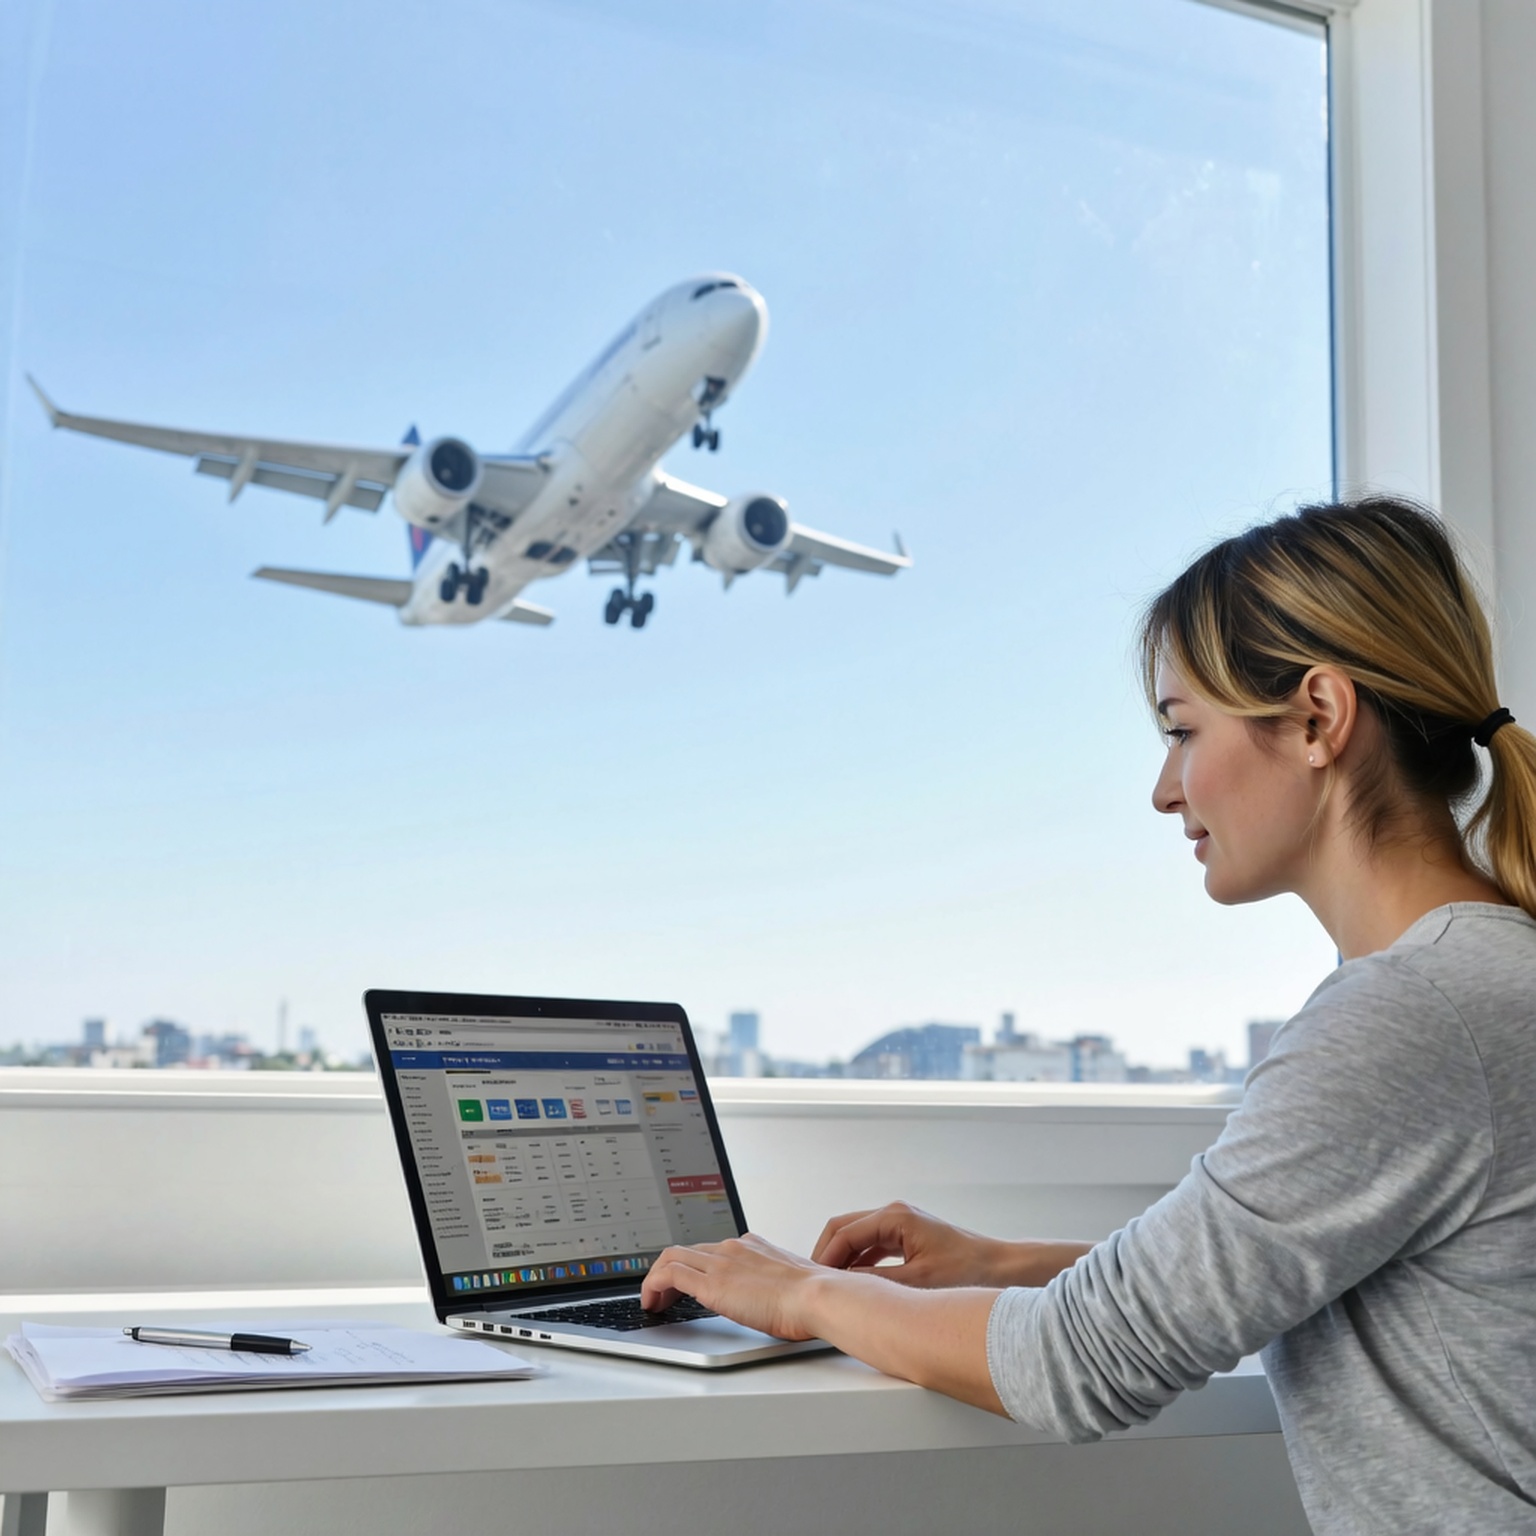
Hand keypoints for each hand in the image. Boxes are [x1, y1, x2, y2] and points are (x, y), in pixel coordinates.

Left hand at [640, 1233, 827, 1339]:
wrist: (817, 1296)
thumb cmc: (812, 1298)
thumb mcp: (789, 1285)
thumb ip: (774, 1285)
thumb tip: (773, 1302)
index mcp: (752, 1247)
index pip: (711, 1249)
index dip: (693, 1265)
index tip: (687, 1282)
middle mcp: (733, 1248)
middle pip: (687, 1250)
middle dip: (668, 1271)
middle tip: (662, 1294)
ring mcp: (721, 1263)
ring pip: (672, 1257)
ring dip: (656, 1278)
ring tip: (652, 1301)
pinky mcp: (712, 1283)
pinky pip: (670, 1275)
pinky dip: (653, 1285)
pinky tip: (652, 1303)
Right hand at [811, 1201, 1007, 1288]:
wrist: (999, 1268)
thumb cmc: (968, 1270)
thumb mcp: (918, 1283)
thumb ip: (878, 1282)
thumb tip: (845, 1288)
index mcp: (895, 1217)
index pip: (844, 1232)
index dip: (824, 1258)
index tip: (813, 1281)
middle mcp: (894, 1214)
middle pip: (844, 1228)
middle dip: (826, 1254)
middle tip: (815, 1283)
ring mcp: (900, 1224)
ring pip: (856, 1237)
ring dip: (841, 1259)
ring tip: (830, 1286)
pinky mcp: (906, 1237)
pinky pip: (871, 1245)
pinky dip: (858, 1261)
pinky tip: (854, 1284)